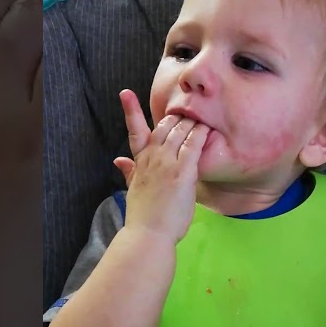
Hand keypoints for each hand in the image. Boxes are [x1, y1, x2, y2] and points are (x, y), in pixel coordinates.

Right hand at [115, 92, 207, 241]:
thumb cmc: (143, 215)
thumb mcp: (132, 189)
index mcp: (139, 162)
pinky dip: (200, 135)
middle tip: (188, 112)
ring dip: (191, 123)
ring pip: (180, 132)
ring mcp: (167, 163)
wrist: (148, 233)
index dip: (130, 110)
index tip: (126, 93)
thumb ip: (128, 171)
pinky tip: (207, 129)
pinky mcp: (183, 172)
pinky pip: (194, 146)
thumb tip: (117, 159)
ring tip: (201, 117)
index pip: (134, 130)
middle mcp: (152, 158)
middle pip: (164, 127)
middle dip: (176, 117)